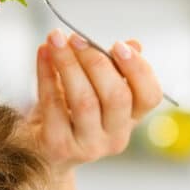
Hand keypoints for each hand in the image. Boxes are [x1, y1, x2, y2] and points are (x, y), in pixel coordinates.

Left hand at [25, 28, 163, 173]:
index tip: (118, 44)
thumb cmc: (70, 112)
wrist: (39, 151)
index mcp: (131, 119)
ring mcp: (88, 146)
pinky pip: (53, 104)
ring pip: (84, 101)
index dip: (138, 69)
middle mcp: (115, 137)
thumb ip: (114, 68)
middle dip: (96, 62)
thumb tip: (132, 44)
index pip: (149, 96)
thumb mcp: (96, 89)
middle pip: (116, 97)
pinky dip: (46, 74)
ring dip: (68, 64)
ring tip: (56, 40)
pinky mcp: (59, 146)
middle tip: (76, 38)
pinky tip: (43, 53)